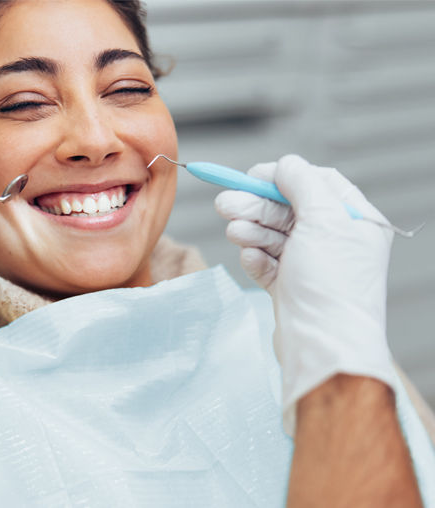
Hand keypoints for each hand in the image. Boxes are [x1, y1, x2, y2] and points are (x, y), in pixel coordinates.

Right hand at [214, 154, 396, 433]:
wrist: (323, 348)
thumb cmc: (332, 288)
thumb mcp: (323, 220)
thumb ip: (302, 184)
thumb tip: (286, 165)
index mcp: (356, 222)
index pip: (317, 183)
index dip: (283, 177)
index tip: (251, 176)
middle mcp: (336, 242)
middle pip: (289, 209)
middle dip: (256, 205)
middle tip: (225, 203)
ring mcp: (312, 266)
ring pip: (274, 236)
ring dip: (252, 229)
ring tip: (234, 230)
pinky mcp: (291, 288)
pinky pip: (268, 263)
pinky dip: (256, 258)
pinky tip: (250, 257)